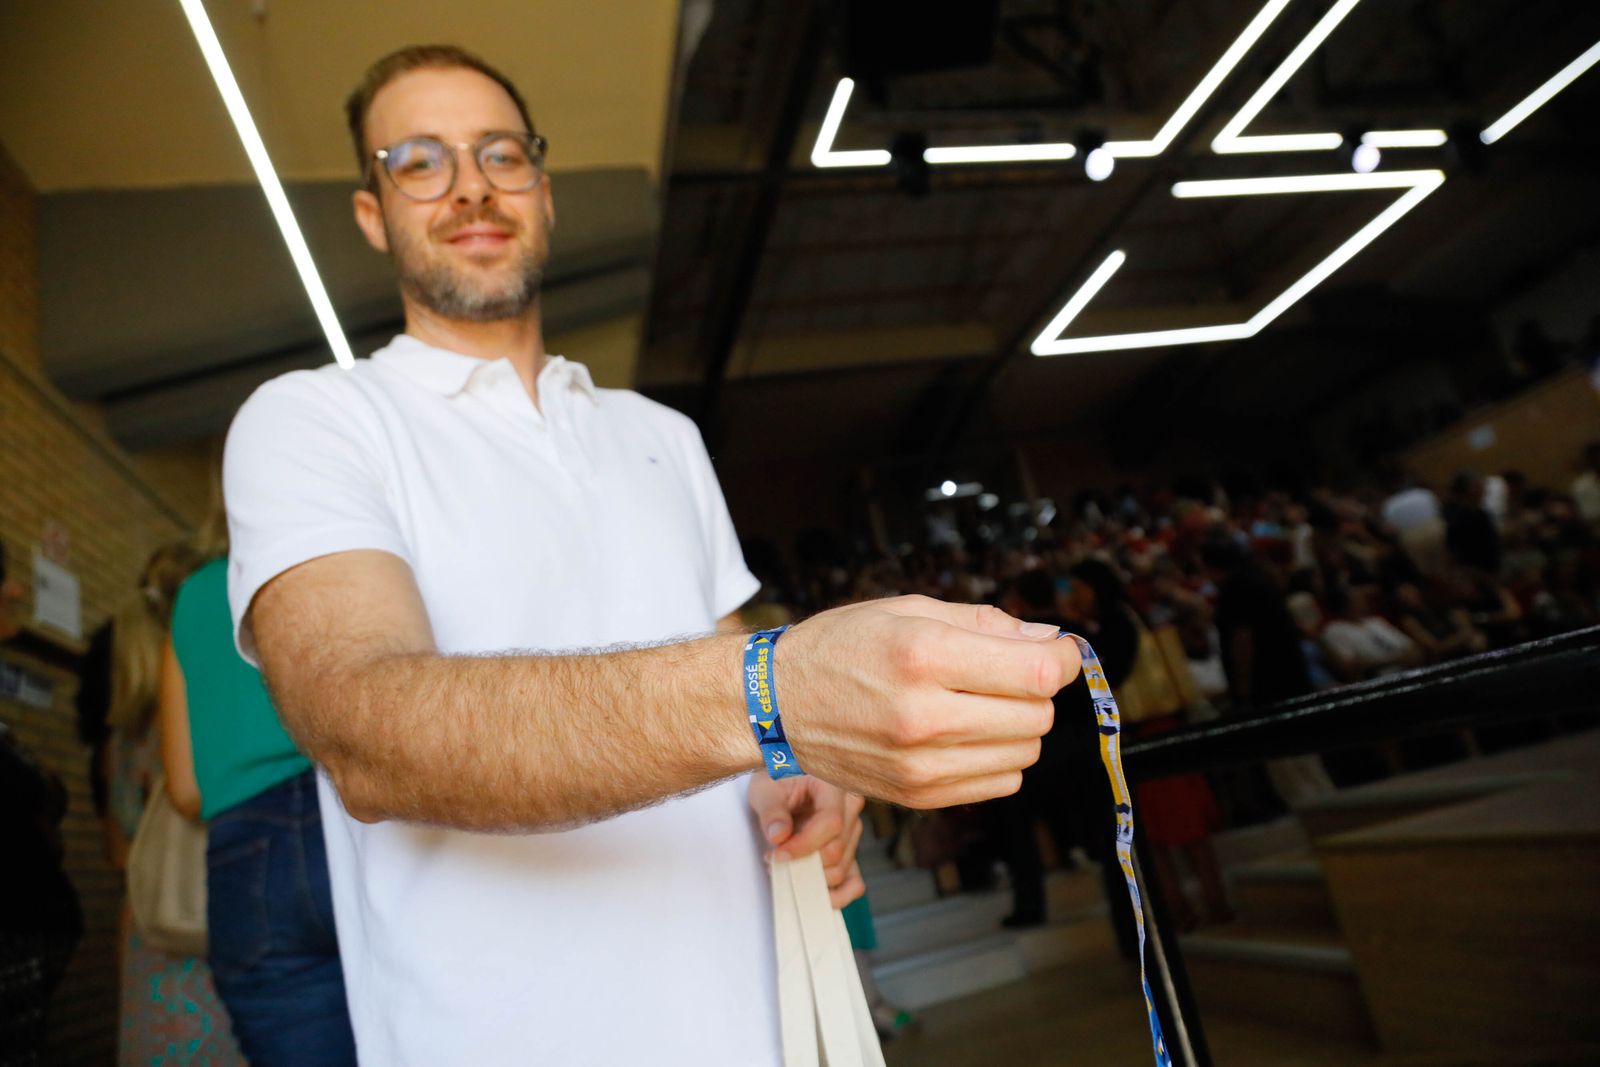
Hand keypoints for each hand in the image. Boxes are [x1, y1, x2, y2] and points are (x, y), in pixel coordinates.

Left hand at [748, 775, 865, 908]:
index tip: (778, 855)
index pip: (831, 823)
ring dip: (812, 878)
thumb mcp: (766, 788)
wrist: (784, 776)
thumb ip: (772, 810)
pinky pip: (855, 881)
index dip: (805, 845)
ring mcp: (853, 831)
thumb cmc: (777, 778)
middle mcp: (851, 808)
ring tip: (783, 867)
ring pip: (842, 868)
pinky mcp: (850, 850)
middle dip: (804, 864)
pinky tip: (816, 896)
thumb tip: (779, 836)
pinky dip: (839, 895)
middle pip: (836, 850)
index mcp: (835, 787)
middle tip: (773, 861)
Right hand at [774, 595, 1079, 808]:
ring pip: (1025, 752)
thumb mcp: (909, 609)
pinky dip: (997, 757)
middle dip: (1033, 690)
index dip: (1062, 659)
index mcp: (923, 655)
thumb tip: (1050, 643)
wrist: (776, 703)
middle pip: (1037, 714)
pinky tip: (962, 734)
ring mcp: (920, 764)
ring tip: (975, 704)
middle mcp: (923, 715)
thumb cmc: (840, 647)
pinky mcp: (917, 795)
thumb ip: (986, 624)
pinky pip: (1001, 783)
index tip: (1057, 652)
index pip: (1037, 672)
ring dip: (1017, 726)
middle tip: (1002, 674)